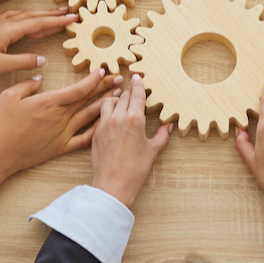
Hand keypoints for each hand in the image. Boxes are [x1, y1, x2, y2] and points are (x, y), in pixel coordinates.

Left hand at [0, 8, 78, 80]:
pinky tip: (32, 19)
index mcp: (8, 30)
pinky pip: (18, 18)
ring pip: (27, 15)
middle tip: (72, 12)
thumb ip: (23, 61)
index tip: (74, 17)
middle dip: (54, 14)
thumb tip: (42, 59)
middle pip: (35, 15)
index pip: (38, 22)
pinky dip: (31, 17)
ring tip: (58, 14)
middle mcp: (5, 23)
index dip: (57, 20)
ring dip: (43, 14)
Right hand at [0, 69, 120, 209]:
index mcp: (49, 102)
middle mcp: (60, 118)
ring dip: (105, 106)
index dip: (93, 79)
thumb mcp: (8, 96)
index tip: (103, 71)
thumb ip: (27, 84)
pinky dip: (96, 131)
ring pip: (89, 117)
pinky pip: (83, 139)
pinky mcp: (60, 148)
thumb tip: (41, 76)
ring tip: (118, 97)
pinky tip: (106, 125)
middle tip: (120, 79)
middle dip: (106, 88)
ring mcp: (62, 134)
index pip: (78, 88)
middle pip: (88, 100)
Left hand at [90, 74, 171, 206]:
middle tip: (133, 86)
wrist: (112, 185)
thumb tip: (168, 125)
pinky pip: (101, 115)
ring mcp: (104, 124)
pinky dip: (107, 111)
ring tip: (121, 100)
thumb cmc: (134, 170)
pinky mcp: (95, 133)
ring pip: (108, 101)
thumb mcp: (153, 150)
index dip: (138, 84)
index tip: (138, 77)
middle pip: (123, 95)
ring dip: (116, 98)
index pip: (137, 94)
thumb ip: (162, 135)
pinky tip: (111, 115)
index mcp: (134, 119)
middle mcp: (118, 118)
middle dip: (129, 89)